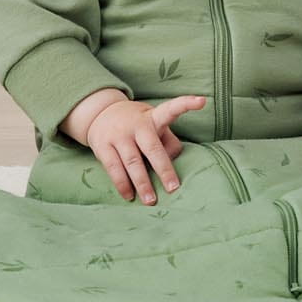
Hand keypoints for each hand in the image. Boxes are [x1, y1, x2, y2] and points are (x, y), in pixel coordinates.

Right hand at [81, 93, 205, 204]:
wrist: (100, 113)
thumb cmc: (137, 124)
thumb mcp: (154, 124)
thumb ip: (169, 141)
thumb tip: (174, 161)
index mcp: (153, 117)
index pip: (171, 109)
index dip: (186, 104)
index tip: (202, 101)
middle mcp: (136, 125)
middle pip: (152, 147)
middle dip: (163, 168)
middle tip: (173, 188)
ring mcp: (118, 135)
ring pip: (132, 161)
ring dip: (142, 183)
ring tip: (150, 201)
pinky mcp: (103, 146)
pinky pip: (113, 168)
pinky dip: (122, 184)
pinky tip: (129, 196)